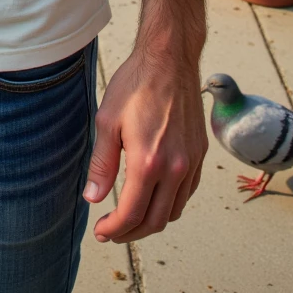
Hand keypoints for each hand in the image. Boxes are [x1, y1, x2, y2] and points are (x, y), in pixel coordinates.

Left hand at [82, 45, 206, 241]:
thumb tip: (93, 198)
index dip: (114, 229)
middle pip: (154, 221)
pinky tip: (153, 196)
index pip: (132, 214)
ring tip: (130, 217)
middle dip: (130, 233)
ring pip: (173, 211)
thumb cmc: (136, 84)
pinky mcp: (199, 154)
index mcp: (148, 163)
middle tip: (112, 230)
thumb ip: (101, 165)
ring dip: (151, 221)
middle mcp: (175, 168)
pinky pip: (187, 193)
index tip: (101, 231)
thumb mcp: (107, 121)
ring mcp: (191, 162)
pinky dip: (170, 204)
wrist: (169, 59)